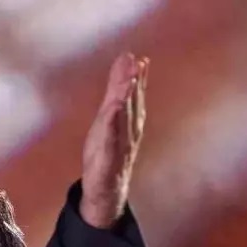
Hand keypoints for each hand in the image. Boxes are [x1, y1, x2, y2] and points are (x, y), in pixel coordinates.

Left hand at [80, 52, 148, 228]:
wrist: (107, 187)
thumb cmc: (108, 149)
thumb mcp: (108, 118)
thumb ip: (115, 92)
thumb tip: (125, 65)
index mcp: (131, 121)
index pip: (135, 96)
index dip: (137, 78)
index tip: (139, 59)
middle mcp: (130, 131)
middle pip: (131, 104)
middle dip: (134, 83)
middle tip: (135, 63)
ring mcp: (120, 145)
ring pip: (124, 120)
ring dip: (127, 101)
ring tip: (127, 82)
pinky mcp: (109, 158)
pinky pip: (110, 140)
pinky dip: (113, 125)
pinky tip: (112, 112)